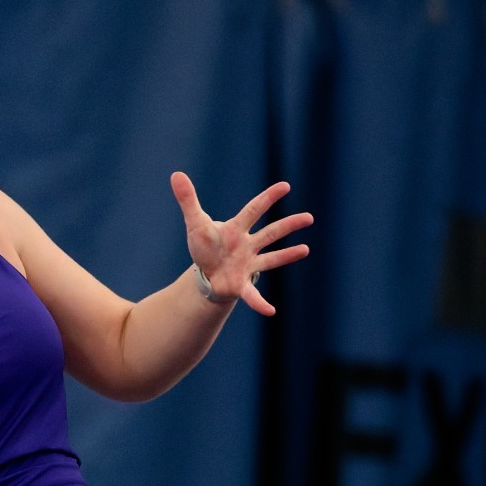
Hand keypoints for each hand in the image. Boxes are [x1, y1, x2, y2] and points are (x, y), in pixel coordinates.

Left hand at [171, 172, 312, 315]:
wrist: (207, 273)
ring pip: (271, 258)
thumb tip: (176, 174)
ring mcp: (248, 264)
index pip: (254, 210)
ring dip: (288, 255)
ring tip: (306, 249)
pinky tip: (270, 311)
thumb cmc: (205, 246)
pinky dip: (260, 303)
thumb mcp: (195, 223)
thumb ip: (188, 199)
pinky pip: (253, 294)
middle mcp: (247, 245)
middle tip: (309, 217)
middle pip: (270, 233)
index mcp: (236, 229)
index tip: (285, 186)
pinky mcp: (242, 283)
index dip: (267, 198)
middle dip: (289, 225)